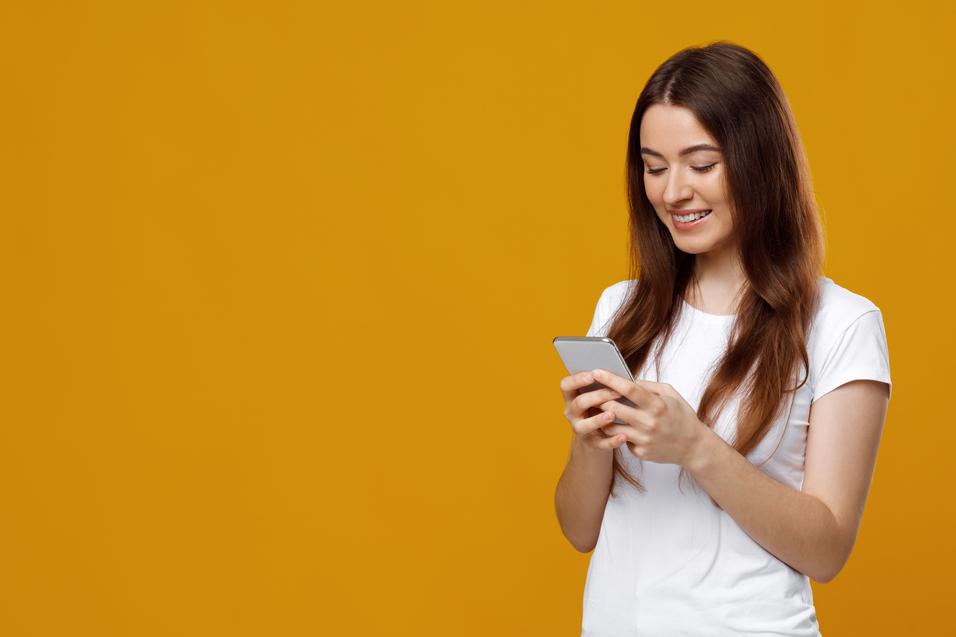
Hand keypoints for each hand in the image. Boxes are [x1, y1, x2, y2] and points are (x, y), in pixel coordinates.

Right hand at [559, 371, 630, 450]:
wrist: (597, 435)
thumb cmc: (600, 407)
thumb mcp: (597, 396)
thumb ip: (602, 385)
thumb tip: (618, 374)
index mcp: (571, 397)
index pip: (566, 385)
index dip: (577, 380)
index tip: (593, 375)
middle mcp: (571, 413)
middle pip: (579, 403)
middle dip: (597, 396)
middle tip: (616, 392)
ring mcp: (580, 429)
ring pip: (584, 425)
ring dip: (598, 420)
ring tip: (612, 415)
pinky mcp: (591, 444)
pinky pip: (600, 443)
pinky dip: (612, 441)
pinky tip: (623, 437)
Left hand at [590, 368, 709, 466]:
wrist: (693, 447)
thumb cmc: (682, 417)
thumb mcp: (671, 394)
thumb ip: (649, 385)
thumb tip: (628, 379)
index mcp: (657, 405)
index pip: (628, 389)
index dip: (610, 379)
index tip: (596, 371)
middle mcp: (649, 423)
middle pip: (613, 408)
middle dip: (599, 398)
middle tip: (592, 392)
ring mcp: (643, 439)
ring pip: (610, 427)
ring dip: (602, 417)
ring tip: (599, 409)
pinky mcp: (640, 452)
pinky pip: (620, 440)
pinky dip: (617, 432)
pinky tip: (615, 426)